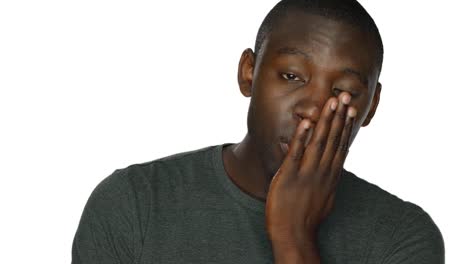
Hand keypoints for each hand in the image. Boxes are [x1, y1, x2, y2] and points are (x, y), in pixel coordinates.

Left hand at [265, 92, 355, 247]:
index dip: (346, 127)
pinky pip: (296, 154)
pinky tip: (306, 122)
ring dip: (325, 121)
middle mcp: (322, 172)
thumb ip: (323, 179)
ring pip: (319, 143)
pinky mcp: (289, 177)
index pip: (341, 146)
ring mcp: (306, 174)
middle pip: (333, 140)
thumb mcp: (321, 197)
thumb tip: (325, 168)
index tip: (351, 110)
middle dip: (339, 117)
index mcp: (330, 176)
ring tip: (331, 102)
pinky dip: (301, 137)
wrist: (294, 236)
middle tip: (345, 97)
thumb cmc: (305, 218)